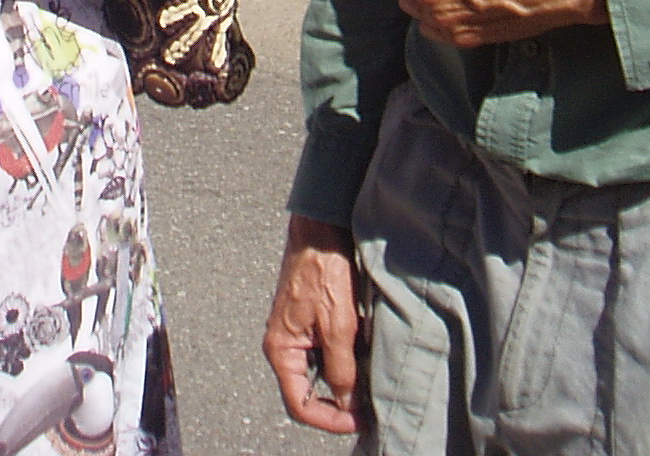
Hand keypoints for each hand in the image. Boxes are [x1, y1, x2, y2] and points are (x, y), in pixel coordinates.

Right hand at [263, 215, 362, 434]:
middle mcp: (285, 345)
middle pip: (307, 392)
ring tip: (368, 385)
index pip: (299, 405)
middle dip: (337, 404)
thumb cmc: (323, 272)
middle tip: (367, 409)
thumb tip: (347, 403)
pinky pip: (324, 354)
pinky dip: (343, 362)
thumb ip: (341, 369)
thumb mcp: (338, 327)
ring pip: (319, 374)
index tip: (357, 420)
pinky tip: (363, 358)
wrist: (321, 230)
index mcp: (282, 350)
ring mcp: (297, 333)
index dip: (328, 419)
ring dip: (342, 382)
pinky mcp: (311, 321)